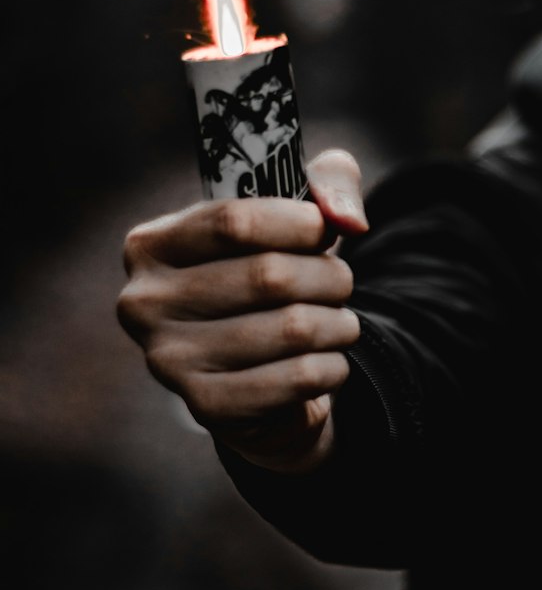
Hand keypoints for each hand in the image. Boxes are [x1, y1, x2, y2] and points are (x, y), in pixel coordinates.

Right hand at [117, 149, 368, 473]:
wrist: (257, 376)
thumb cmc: (271, 279)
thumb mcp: (295, 216)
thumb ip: (329, 183)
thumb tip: (348, 219)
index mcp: (151, 245)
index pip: (233, 221)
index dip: (298, 222)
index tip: (326, 231)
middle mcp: (145, 303)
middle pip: (269, 276)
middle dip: (328, 276)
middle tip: (342, 283)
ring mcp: (169, 361)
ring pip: (292, 328)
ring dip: (338, 323)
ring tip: (340, 323)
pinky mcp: (207, 406)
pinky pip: (298, 378)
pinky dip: (332, 365)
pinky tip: (328, 360)